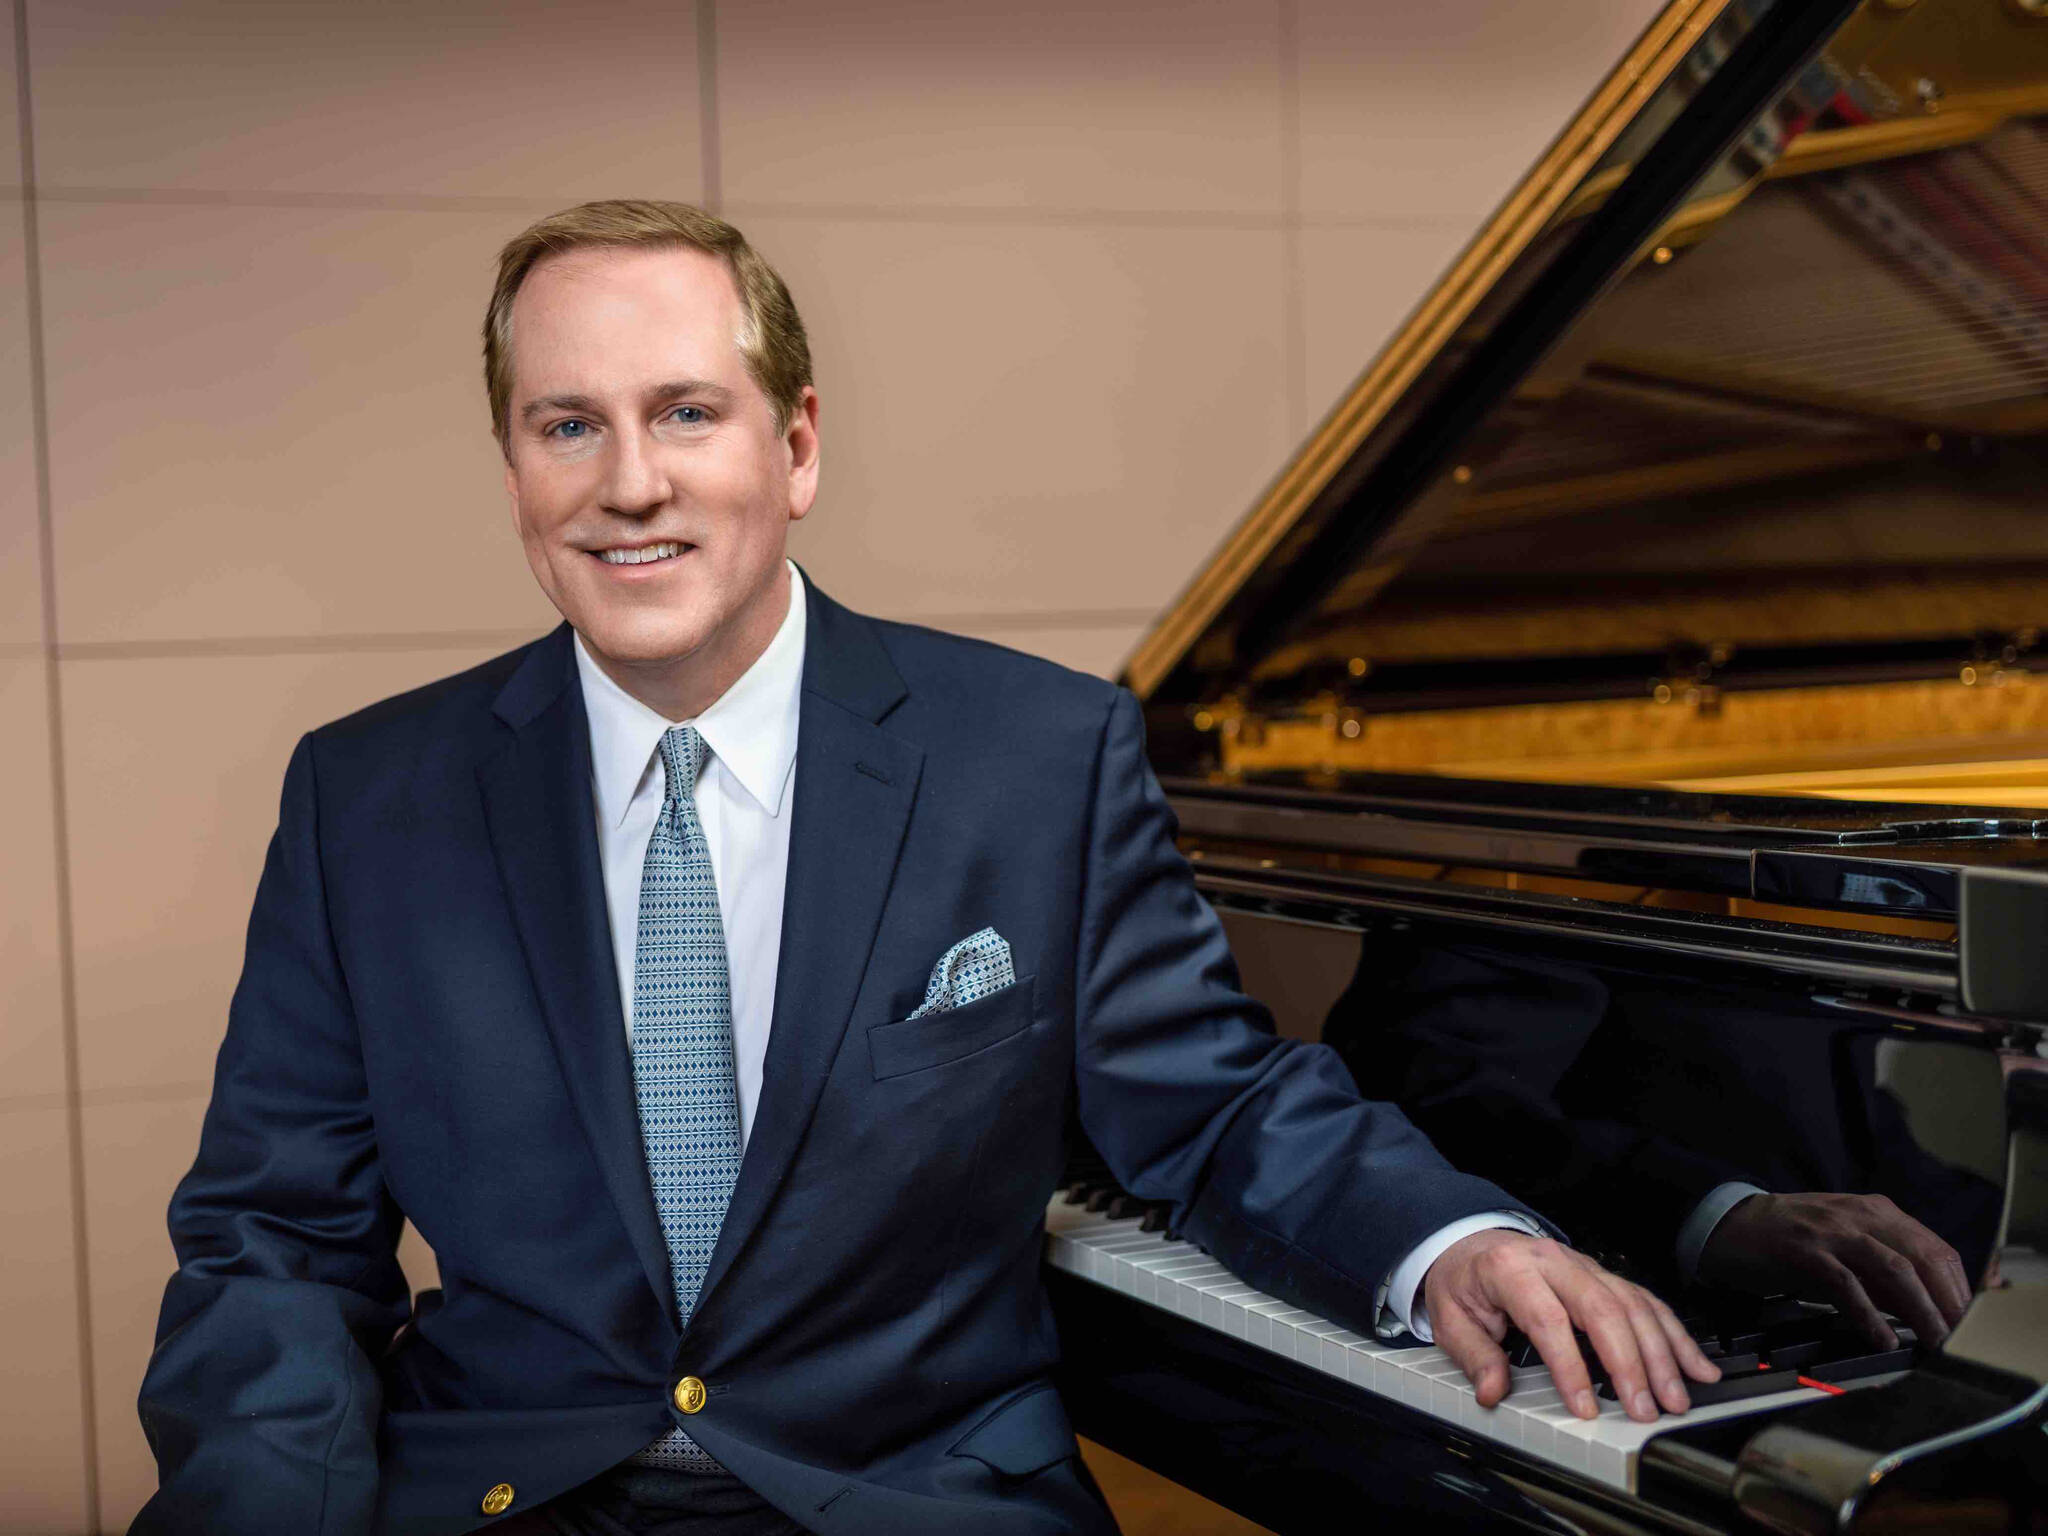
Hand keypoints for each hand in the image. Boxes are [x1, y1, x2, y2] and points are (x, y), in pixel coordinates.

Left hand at [1423, 1230, 1717, 1423]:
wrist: (1472, 1245)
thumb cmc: (1465, 1281)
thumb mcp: (1450, 1318)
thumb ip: (1475, 1356)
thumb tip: (1493, 1391)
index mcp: (1511, 1270)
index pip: (1548, 1319)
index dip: (1570, 1366)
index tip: (1585, 1407)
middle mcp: (1555, 1263)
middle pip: (1603, 1309)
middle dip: (1630, 1363)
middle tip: (1645, 1409)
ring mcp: (1586, 1267)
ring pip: (1634, 1305)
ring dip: (1661, 1354)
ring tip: (1675, 1397)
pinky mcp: (1606, 1277)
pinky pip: (1647, 1302)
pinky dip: (1676, 1335)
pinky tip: (1696, 1364)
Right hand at [1696, 1192, 1969, 1347]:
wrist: (1729, 1227)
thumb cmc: (1790, 1243)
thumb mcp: (1846, 1250)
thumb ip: (1884, 1275)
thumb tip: (1927, 1310)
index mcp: (1875, 1212)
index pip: (1936, 1249)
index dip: (1958, 1289)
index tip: (1969, 1323)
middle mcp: (1859, 1215)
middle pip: (1923, 1257)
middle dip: (1949, 1303)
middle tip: (1962, 1340)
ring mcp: (1831, 1231)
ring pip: (1893, 1269)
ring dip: (1921, 1311)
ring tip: (1936, 1343)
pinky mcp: (1803, 1251)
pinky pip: (1846, 1284)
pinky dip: (1869, 1314)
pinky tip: (1882, 1338)